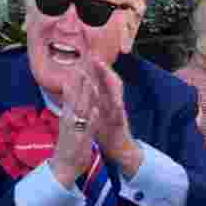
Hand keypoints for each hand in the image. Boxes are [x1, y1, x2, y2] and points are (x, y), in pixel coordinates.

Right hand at [49, 69, 98, 188]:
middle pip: (73, 98)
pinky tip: (95, 110)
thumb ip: (70, 112)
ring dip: (84, 96)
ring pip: (80, 111)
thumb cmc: (69, 146)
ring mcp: (74, 130)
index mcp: (67, 116)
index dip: (74, 80)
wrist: (64, 168)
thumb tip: (71, 99)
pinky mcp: (80, 141)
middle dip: (78, 82)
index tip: (78, 65)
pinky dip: (90, 119)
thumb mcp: (69, 126)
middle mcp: (69, 121)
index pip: (69, 95)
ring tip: (89, 82)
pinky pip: (86, 129)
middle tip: (82, 64)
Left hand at [87, 58, 141, 177]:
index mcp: (105, 101)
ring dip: (111, 82)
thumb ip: (93, 100)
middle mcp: (113, 104)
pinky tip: (116, 101)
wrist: (120, 149)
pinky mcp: (121, 124)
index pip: (100, 82)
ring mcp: (118, 113)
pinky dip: (117, 107)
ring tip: (106, 71)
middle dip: (103, 70)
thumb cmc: (106, 132)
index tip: (87, 56)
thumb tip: (84, 88)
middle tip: (96, 56)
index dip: (95, 69)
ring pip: (117, 94)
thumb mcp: (97, 113)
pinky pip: (120, 114)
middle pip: (110, 83)